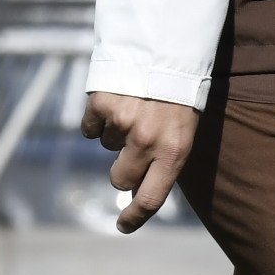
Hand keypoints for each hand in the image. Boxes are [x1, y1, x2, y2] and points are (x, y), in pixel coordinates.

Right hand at [84, 90, 199, 232]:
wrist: (167, 48)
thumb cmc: (179, 94)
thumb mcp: (184, 129)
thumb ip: (164, 159)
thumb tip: (134, 191)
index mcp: (174, 151)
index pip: (150, 199)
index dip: (134, 217)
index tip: (123, 226)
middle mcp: (147, 141)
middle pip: (120, 178)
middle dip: (122, 168)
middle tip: (134, 145)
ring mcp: (122, 123)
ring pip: (106, 147)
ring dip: (115, 133)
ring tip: (134, 108)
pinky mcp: (101, 104)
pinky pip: (90, 127)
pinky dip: (97, 119)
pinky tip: (114, 102)